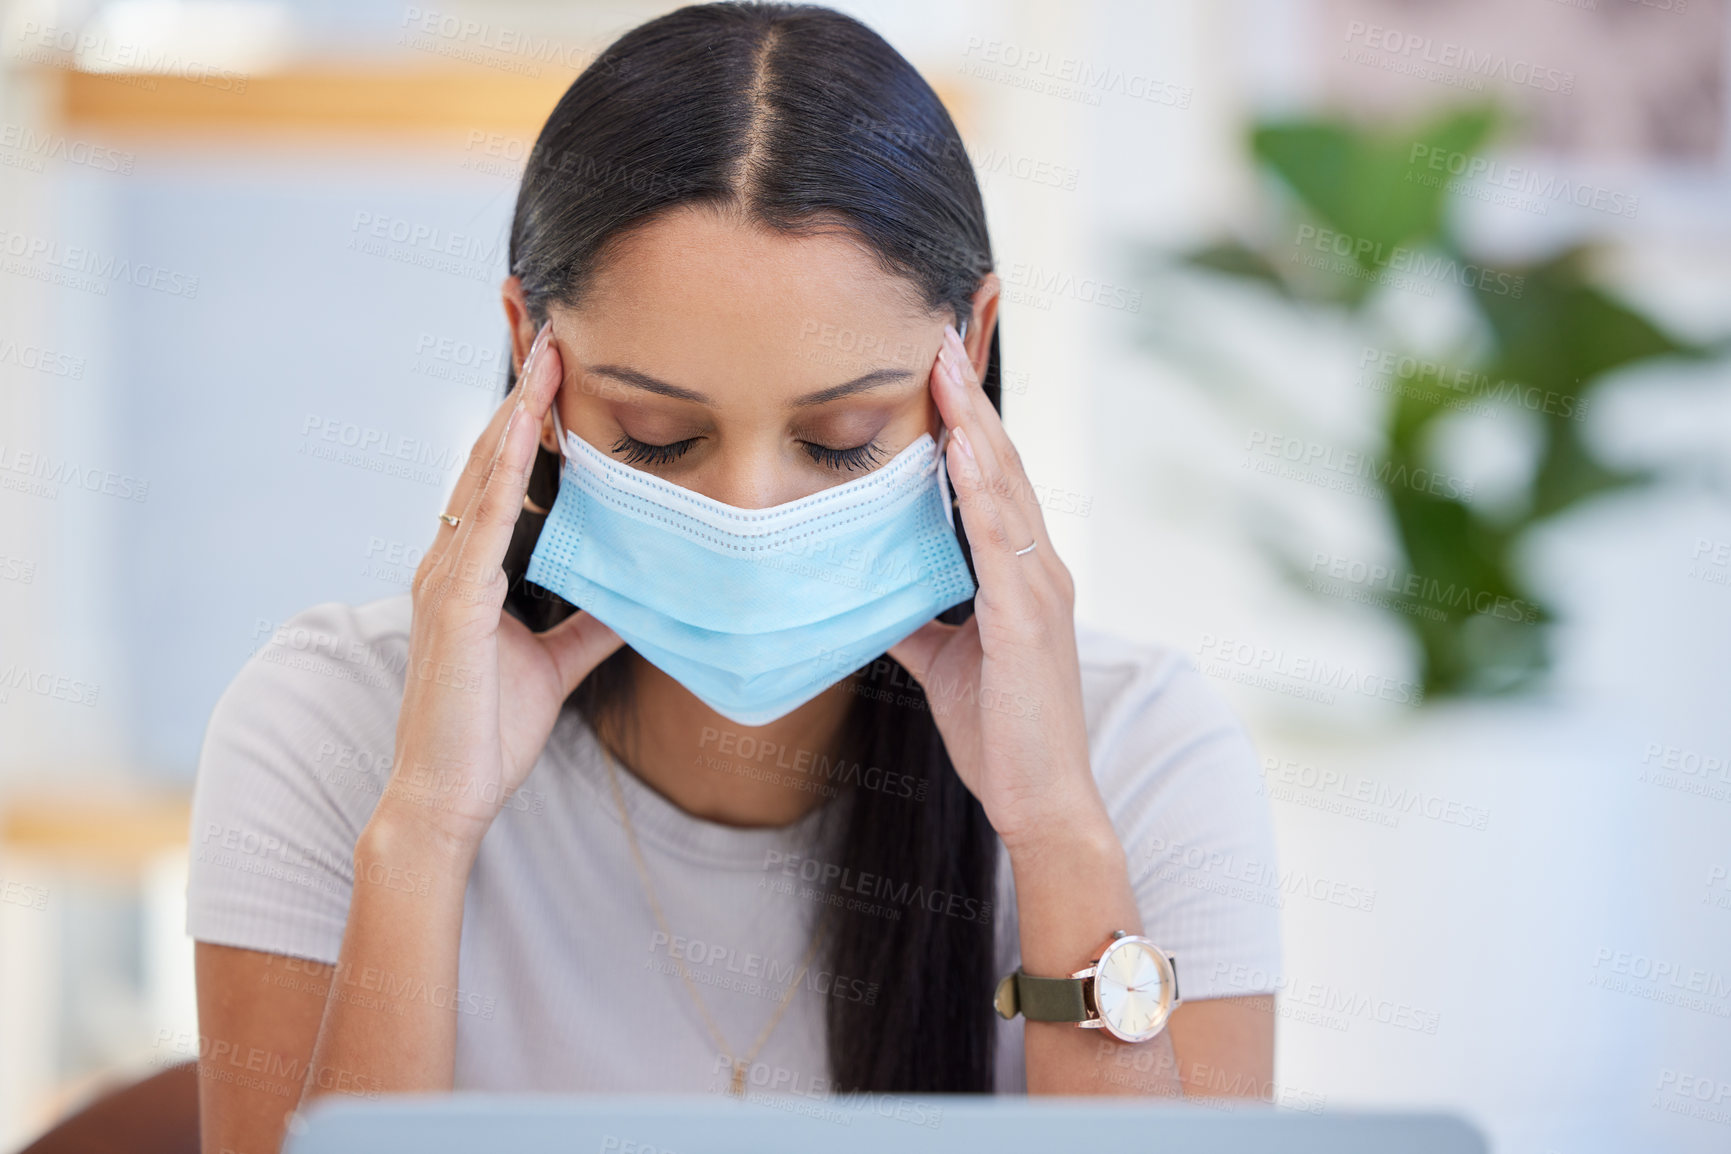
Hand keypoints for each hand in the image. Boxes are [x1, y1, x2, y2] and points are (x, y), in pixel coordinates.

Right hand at [384, 322, 622, 848]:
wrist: (446, 796)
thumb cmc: (486, 732)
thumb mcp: (556, 664)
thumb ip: (587, 625)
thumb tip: (630, 595)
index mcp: (472, 570)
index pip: (502, 475)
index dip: (527, 418)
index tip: (557, 364)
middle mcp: (451, 560)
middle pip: (489, 454)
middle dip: (520, 391)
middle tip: (549, 325)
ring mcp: (448, 577)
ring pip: (485, 471)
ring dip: (518, 409)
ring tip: (547, 350)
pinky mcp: (457, 603)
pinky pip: (485, 520)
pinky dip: (506, 467)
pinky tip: (526, 425)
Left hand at [888, 323, 1108, 854]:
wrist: (1043, 803)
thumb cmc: (1001, 733)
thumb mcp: (942, 661)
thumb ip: (914, 616)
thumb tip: (867, 589)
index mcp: (1020, 573)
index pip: (993, 478)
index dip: (966, 419)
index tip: (936, 362)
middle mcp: (1039, 568)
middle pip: (1003, 464)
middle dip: (969, 398)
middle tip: (939, 334)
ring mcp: (1040, 591)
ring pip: (1007, 487)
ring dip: (974, 424)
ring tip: (945, 365)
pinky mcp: (1030, 622)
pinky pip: (1003, 541)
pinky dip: (983, 491)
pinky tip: (960, 451)